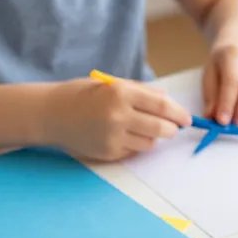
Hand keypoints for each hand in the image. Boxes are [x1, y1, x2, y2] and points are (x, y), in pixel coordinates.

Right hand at [41, 78, 189, 160]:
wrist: (50, 113)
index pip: (162, 106)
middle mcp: (118, 116)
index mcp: (121, 93)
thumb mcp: (111, 85)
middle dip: (171, 129)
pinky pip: (134, 151)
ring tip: (139, 128)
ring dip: (152, 137)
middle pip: (161, 129)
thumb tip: (168, 101)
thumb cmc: (83, 95)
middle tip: (172, 127)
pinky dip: (135, 144)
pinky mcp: (108, 152)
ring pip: (150, 143)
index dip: (179, 113)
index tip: (187, 118)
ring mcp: (113, 136)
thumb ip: (142, 91)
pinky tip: (122, 135)